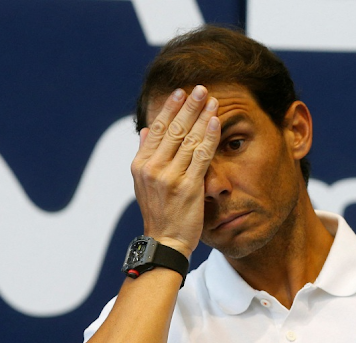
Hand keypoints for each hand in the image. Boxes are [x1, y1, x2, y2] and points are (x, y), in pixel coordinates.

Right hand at [130, 85, 220, 258]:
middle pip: (172, 130)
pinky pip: (200, 155)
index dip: (169, 109)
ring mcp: (169, 177)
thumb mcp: (143, 184)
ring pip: (187, 139)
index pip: (156, 129)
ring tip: (211, 100)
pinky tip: (215, 121)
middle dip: (188, 106)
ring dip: (201, 116)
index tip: (180, 92)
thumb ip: (145, 154)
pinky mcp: (187, 186)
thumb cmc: (158, 213)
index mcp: (141, 165)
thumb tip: (144, 129)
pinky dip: (208, 136)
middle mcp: (152, 168)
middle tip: (200, 88)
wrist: (166, 241)